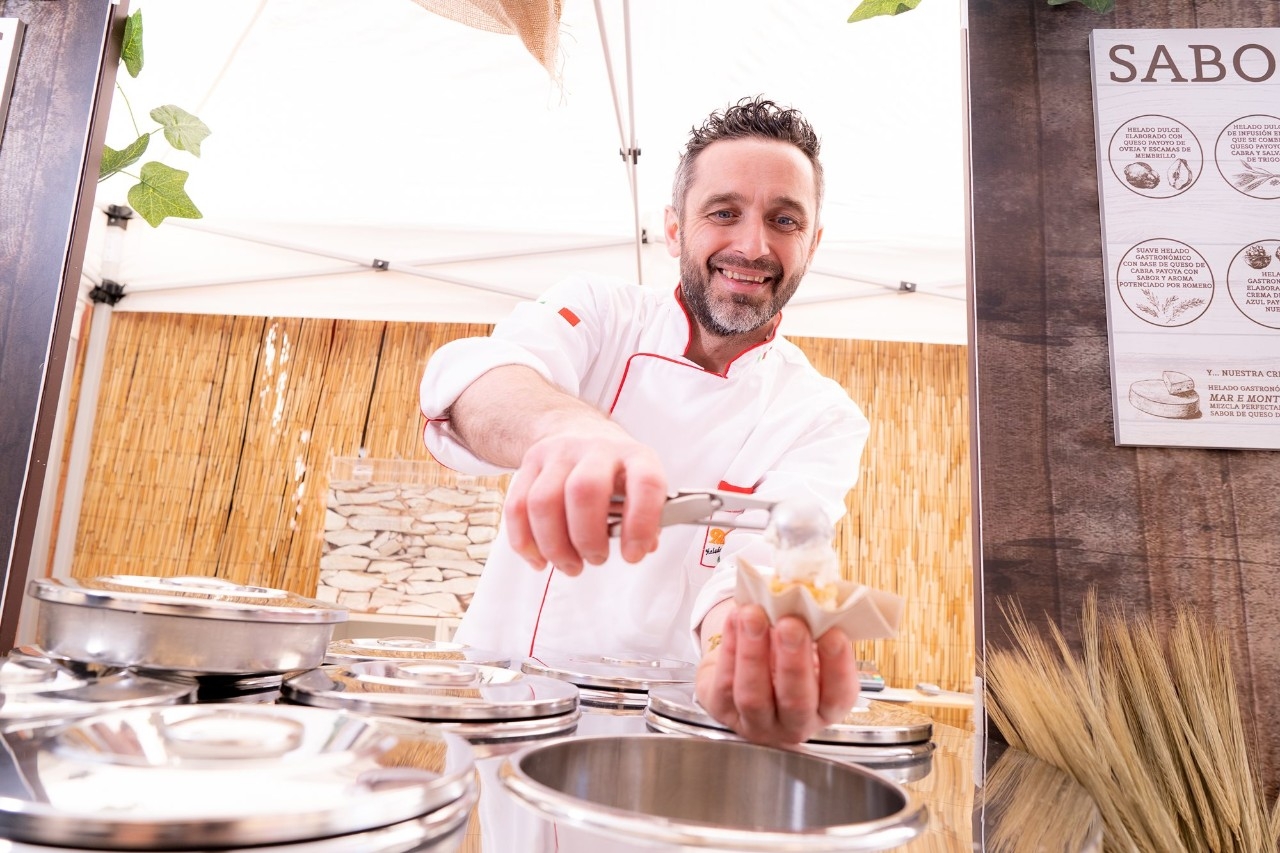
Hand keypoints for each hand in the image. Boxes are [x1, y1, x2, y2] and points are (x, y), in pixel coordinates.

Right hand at [448, 365, 668, 573]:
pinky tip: (540, 558)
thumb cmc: (613, 469)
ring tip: (569, 564)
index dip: (641, 523)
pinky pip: (517, 507)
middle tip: (595, 558)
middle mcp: (596, 448)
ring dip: (555, 546)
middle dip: (587, 539)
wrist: (577, 429)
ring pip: (543, 502)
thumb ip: (648, 518)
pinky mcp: (529, 464)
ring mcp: (558, 453)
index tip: (633, 555)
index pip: (645, 483)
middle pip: (584, 491)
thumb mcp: (641, 485)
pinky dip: (525, 542)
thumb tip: (643, 546)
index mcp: (635, 455)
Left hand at [695, 604, 858, 745]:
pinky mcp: (723, 711)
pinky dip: (730, 647)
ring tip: (753, 615)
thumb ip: (812, 629)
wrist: (743, 666)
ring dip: (753, 653)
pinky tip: (735, 620)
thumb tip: (809, 600)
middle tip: (792, 624)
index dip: (838, 666)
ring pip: (754, 696)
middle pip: (796, 702)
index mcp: (826, 707)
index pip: (838, 695)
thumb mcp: (806, 643)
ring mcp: (757, 723)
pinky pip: (725, 683)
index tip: (834, 633)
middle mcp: (795, 723)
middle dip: (793, 661)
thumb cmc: (783, 652)